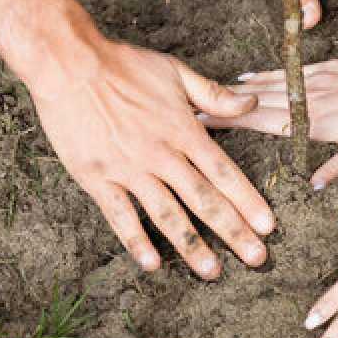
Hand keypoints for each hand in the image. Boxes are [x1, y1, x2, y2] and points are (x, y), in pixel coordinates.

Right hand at [30, 40, 274, 278]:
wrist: (70, 65)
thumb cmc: (125, 65)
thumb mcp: (176, 72)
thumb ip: (214, 94)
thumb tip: (252, 101)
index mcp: (183, 130)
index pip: (223, 172)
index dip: (248, 200)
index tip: (267, 226)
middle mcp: (161, 154)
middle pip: (204, 199)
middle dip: (233, 231)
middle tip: (256, 258)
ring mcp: (129, 169)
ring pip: (167, 214)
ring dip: (192, 245)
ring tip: (212, 271)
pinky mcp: (97, 178)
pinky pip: (120, 215)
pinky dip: (136, 240)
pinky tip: (152, 264)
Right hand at [204, 58, 337, 189]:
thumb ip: (336, 168)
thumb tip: (314, 185)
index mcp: (313, 123)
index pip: (262, 122)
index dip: (231, 122)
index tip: (203, 122)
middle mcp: (308, 99)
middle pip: (257, 102)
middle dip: (224, 105)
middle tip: (193, 106)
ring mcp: (316, 80)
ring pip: (270, 84)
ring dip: (240, 89)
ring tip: (213, 93)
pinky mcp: (327, 67)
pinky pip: (289, 70)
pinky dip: (267, 74)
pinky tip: (251, 75)